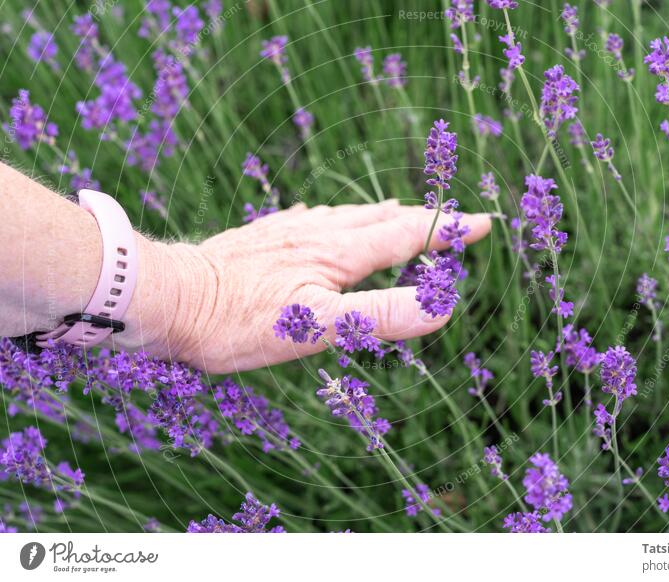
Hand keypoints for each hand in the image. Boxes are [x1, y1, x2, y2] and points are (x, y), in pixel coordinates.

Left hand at [119, 201, 490, 372]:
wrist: (169, 297)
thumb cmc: (238, 319)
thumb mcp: (315, 326)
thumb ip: (379, 317)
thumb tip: (440, 308)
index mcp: (339, 253)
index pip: (407, 236)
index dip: (446, 231)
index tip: (483, 221)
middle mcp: (318, 233)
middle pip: (381, 221)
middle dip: (421, 221)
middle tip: (449, 221)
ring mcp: (288, 233)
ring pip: (346, 217)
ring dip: (380, 216)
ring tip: (397, 212)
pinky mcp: (263, 238)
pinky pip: (310, 220)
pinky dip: (334, 218)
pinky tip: (321, 218)